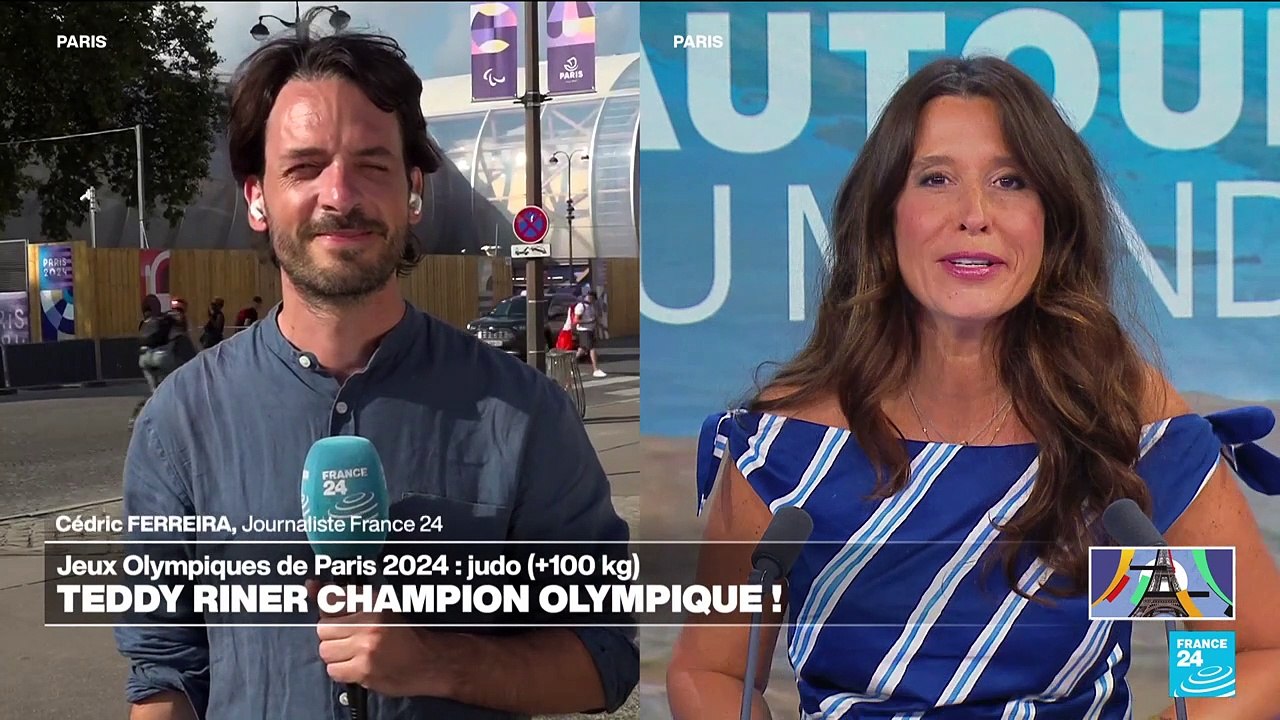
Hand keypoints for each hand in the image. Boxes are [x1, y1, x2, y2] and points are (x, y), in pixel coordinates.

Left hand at [307, 580, 453, 697]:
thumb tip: (311, 586)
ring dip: (336, 655)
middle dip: (332, 636)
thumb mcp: (381, 607)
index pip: (331, 600)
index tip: (329, 609)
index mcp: (374, 602)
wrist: (429, 661)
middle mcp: (369, 621)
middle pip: (323, 629)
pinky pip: (334, 671)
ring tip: (354, 654)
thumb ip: (343, 598)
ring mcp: (366, 646)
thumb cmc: (406, 636)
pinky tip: (357, 666)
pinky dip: (342, 671)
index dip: (328, 610)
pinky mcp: (364, 670)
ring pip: (326, 651)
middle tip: (349, 639)